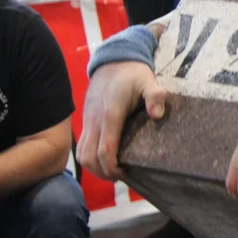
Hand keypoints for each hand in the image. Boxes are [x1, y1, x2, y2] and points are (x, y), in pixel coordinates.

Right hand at [78, 62, 166, 180]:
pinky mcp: (86, 121)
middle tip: (121, 176)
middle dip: (103, 173)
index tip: (125, 173)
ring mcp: (88, 122)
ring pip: (81, 154)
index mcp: (110, 115)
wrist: (113, 61)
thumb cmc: (133, 74)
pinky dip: (89, 158)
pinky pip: (81, 146)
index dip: (112, 168)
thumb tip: (157, 116)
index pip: (104, 150)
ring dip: (94, 168)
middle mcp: (94, 121)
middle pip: (89, 158)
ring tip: (113, 171)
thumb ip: (155, 96)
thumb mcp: (149, 81)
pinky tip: (104, 159)